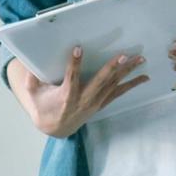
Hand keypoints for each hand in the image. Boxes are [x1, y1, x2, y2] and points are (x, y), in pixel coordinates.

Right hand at [9, 48, 148, 137]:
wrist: (55, 128)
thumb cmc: (43, 107)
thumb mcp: (33, 94)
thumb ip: (31, 80)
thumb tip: (29, 65)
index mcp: (66, 96)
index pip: (71, 78)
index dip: (75, 63)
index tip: (79, 48)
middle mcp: (83, 100)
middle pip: (100, 82)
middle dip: (112, 68)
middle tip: (123, 55)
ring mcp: (95, 102)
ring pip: (113, 85)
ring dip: (127, 72)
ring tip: (140, 59)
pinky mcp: (102, 103)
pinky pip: (119, 93)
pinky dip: (132, 84)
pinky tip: (145, 77)